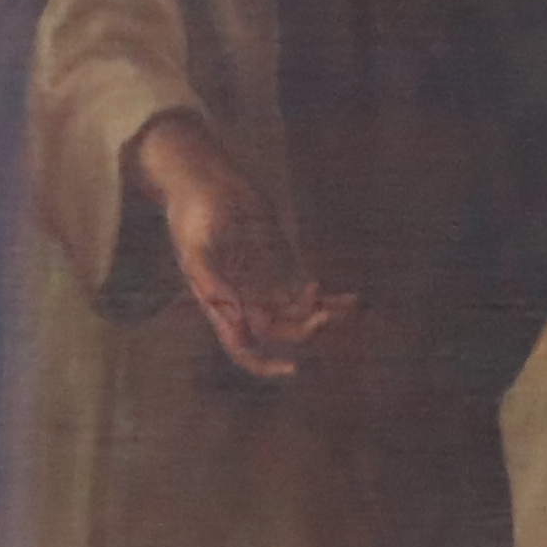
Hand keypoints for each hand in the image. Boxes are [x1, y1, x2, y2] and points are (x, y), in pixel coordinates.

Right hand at [129, 112, 349, 380]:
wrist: (205, 178)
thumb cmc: (193, 211)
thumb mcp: (195, 247)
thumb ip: (211, 284)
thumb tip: (236, 323)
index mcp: (220, 304)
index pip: (241, 348)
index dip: (263, 364)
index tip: (291, 368)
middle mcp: (243, 300)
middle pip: (279, 331)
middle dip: (304, 330)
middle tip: (326, 317)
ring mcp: (264, 282)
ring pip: (298, 314)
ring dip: (323, 315)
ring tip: (349, 306)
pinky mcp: (281, 264)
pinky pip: (307, 291)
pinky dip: (329, 298)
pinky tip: (352, 300)